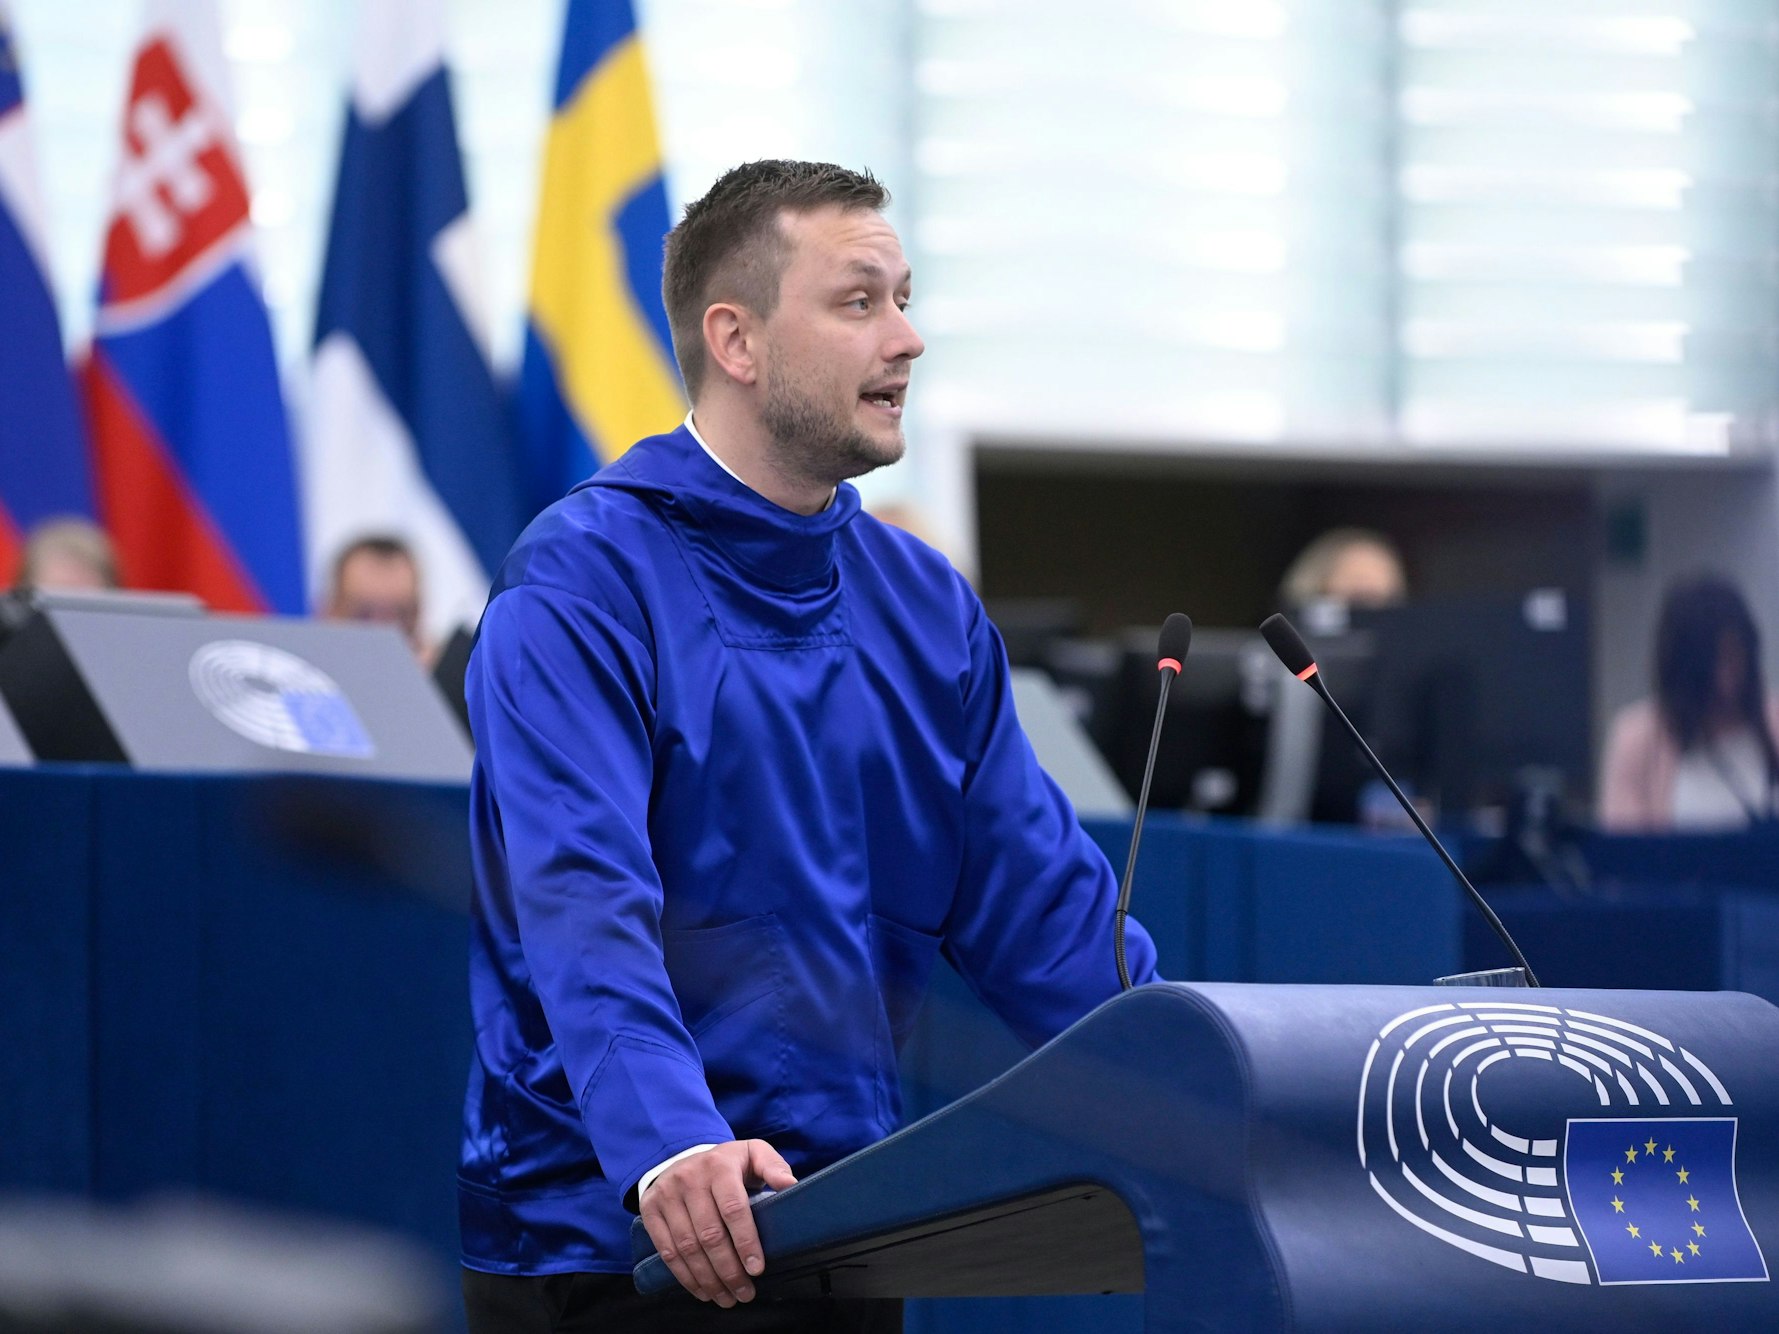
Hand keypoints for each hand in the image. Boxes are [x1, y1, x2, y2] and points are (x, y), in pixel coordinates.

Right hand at [639, 1139, 795, 1305]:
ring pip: (687, 1247)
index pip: (733, 1208)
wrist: (682, 1155)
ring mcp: (667, 1194)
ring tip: (727, 1298)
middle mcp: (689, 1178)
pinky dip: (685, 1276)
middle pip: (710, 1234)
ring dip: (709, 1279)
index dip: (745, 1241)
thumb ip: (773, 1166)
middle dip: (729, 1270)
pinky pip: (667, 1250)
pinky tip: (703, 1290)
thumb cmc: (727, 1163)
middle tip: (745, 1293)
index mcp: (719, 1165)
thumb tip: (790, 1185)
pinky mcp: (650, 1209)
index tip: (757, 1269)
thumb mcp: (753, 1154)